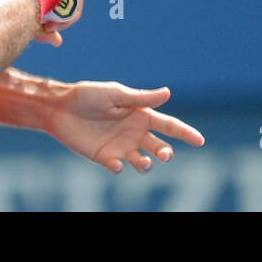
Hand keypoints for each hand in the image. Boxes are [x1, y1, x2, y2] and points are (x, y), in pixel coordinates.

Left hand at [45, 82, 204, 173]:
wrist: (60, 108)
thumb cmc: (88, 96)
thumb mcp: (116, 94)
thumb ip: (140, 98)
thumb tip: (168, 93)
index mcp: (141, 115)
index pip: (169, 125)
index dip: (186, 133)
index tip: (200, 141)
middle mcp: (134, 132)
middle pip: (159, 147)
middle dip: (166, 153)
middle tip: (163, 154)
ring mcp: (120, 147)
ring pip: (143, 161)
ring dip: (147, 164)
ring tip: (144, 163)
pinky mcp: (104, 157)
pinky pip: (117, 167)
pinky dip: (119, 168)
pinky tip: (115, 163)